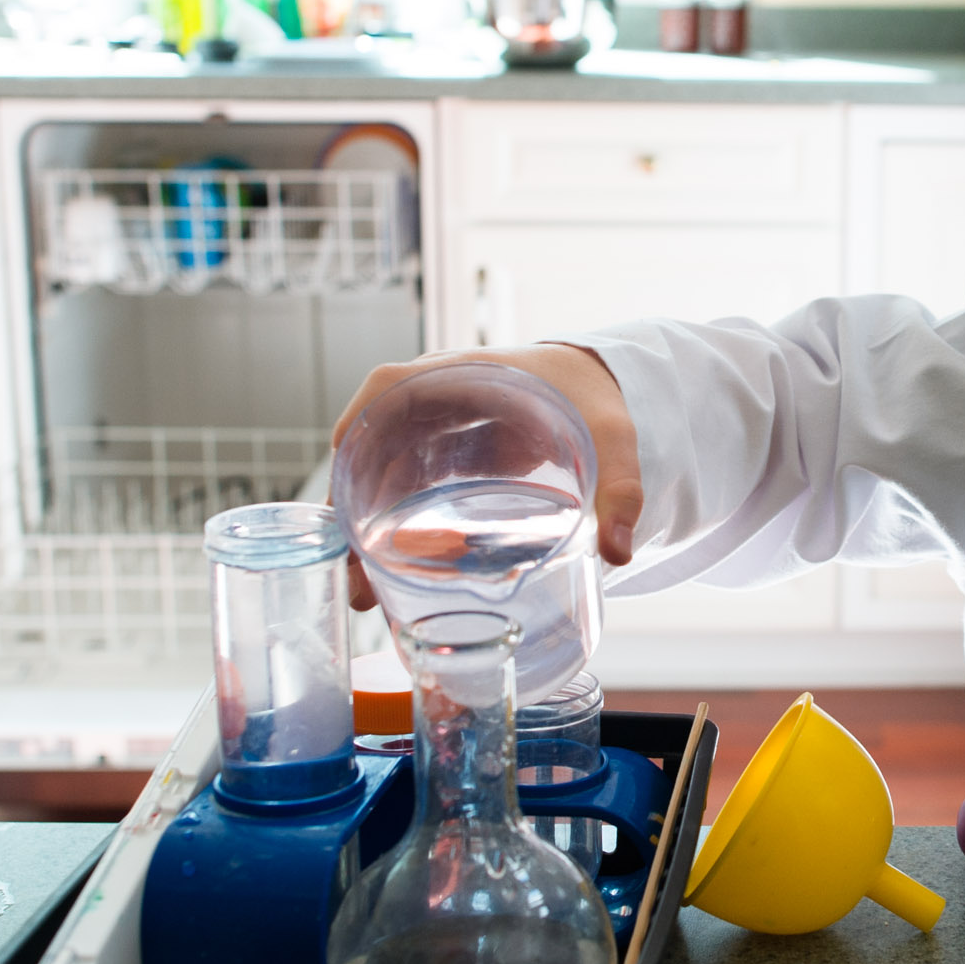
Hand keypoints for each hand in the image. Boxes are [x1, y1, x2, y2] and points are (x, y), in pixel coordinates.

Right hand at [330, 343, 642, 610]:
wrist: (595, 388)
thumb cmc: (594, 399)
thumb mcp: (614, 437)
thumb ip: (620, 490)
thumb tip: (618, 553)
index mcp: (469, 375)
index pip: (393, 383)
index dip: (362, 418)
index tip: (344, 458)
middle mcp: (438, 399)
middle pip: (374, 442)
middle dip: (354, 502)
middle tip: (352, 566)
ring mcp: (435, 429)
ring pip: (380, 472)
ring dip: (365, 526)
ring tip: (363, 589)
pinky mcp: (442, 456)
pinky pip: (401, 486)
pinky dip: (388, 525)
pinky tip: (387, 572)